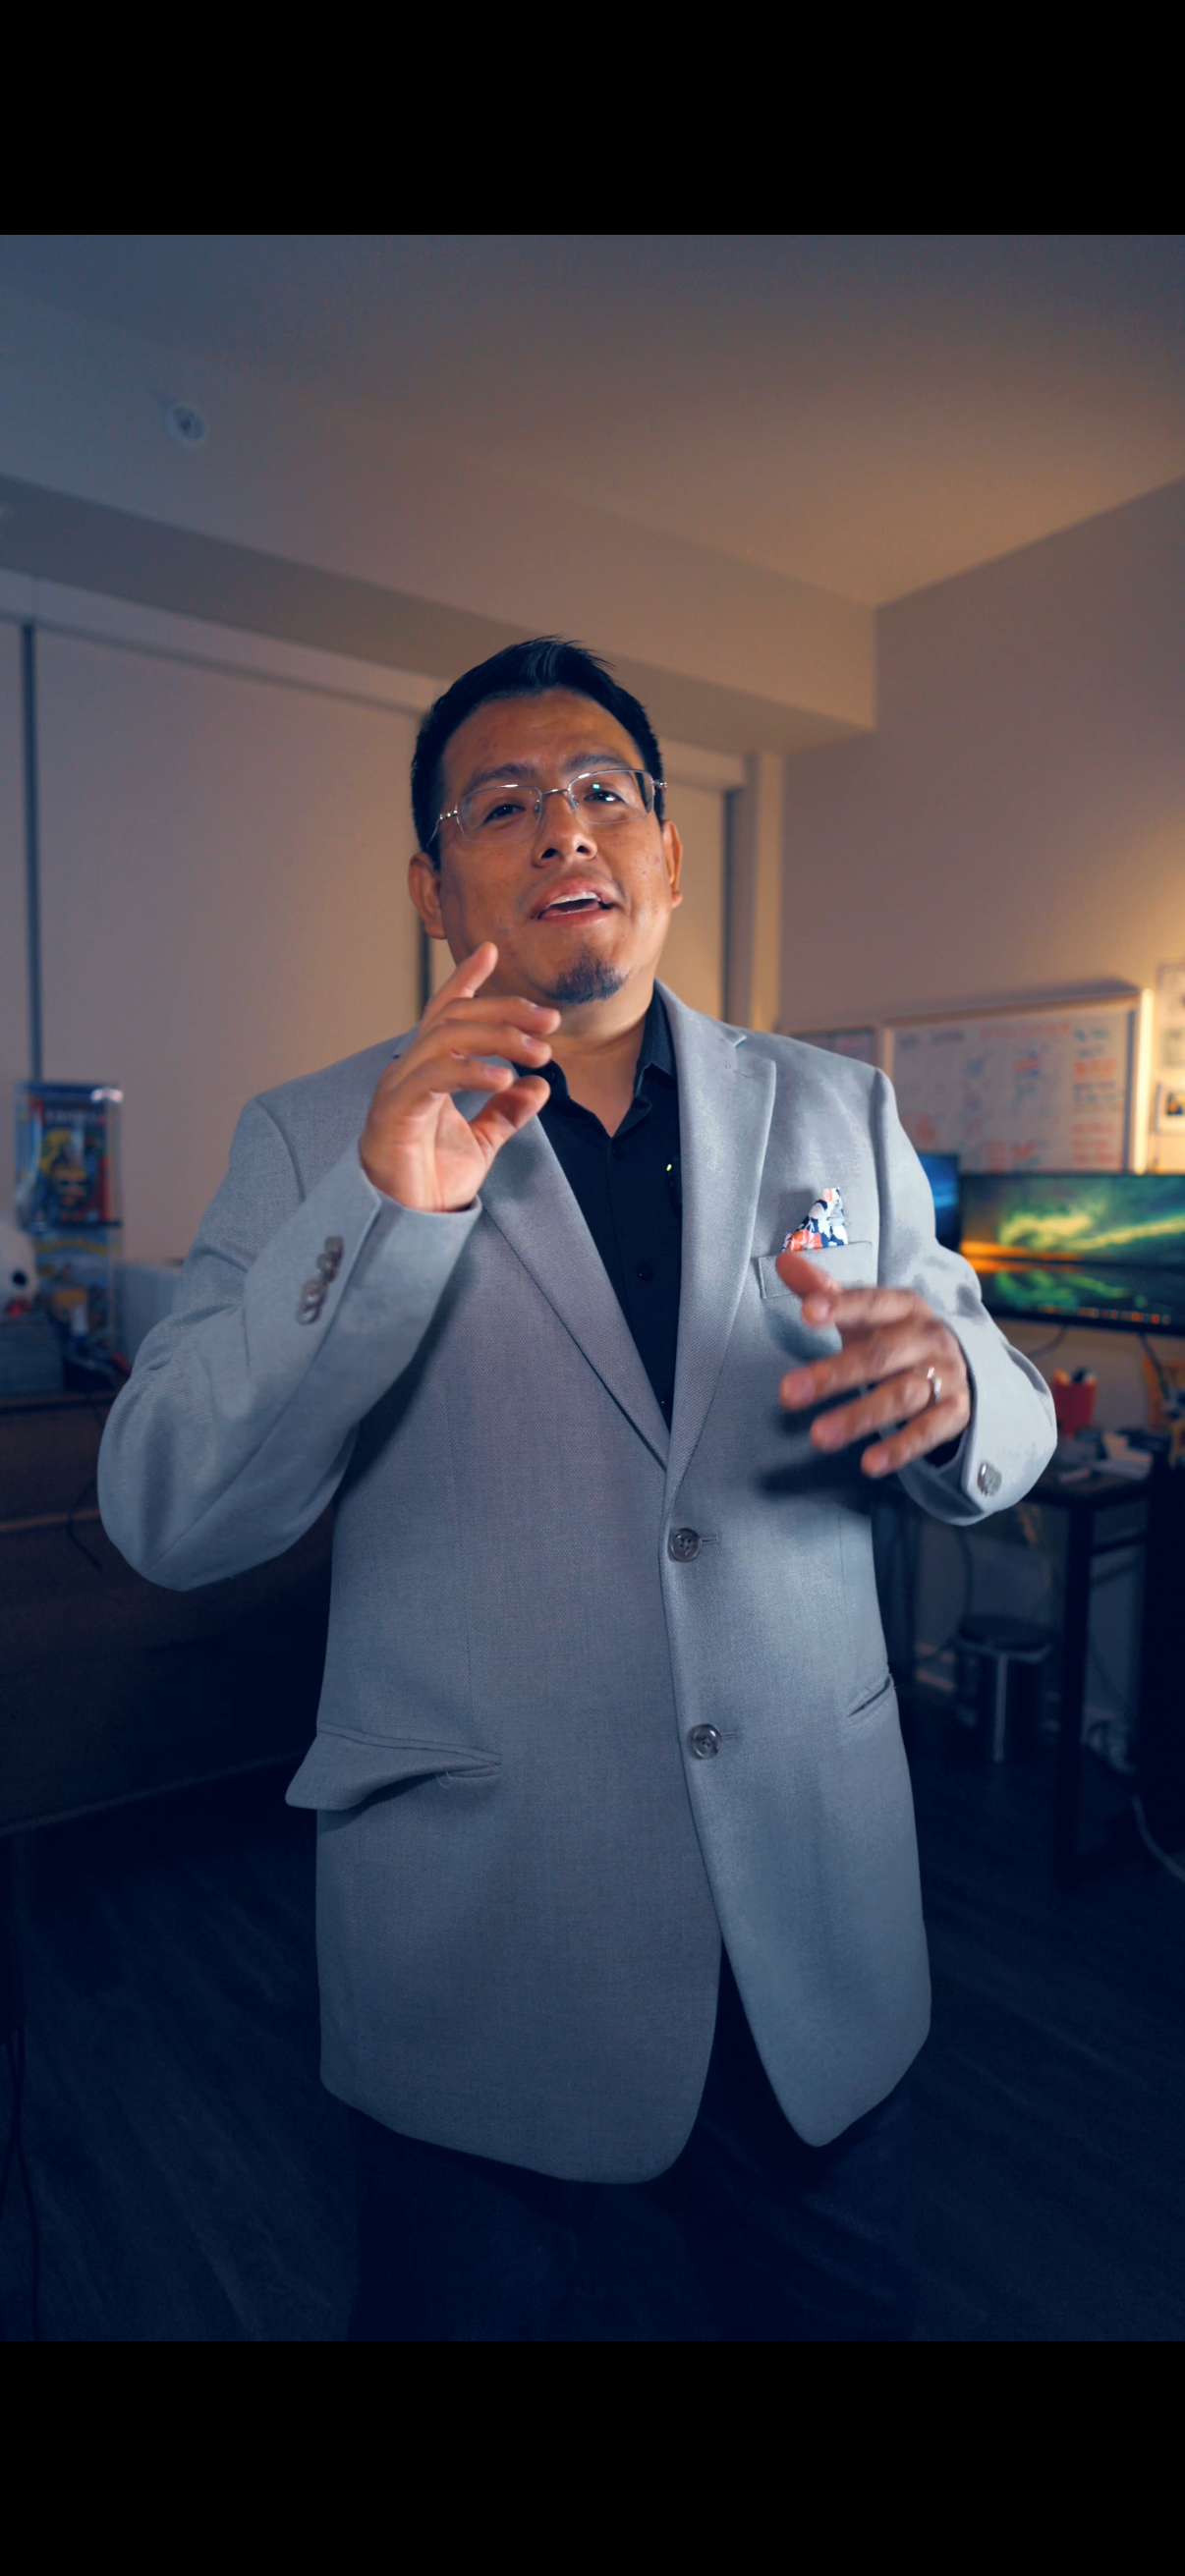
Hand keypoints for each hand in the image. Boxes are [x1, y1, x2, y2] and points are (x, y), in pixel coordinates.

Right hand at [360, 943, 558, 1211]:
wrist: (403, 1221)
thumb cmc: (430, 1180)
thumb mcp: (481, 1142)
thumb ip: (506, 1112)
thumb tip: (540, 1087)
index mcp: (427, 1069)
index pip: (446, 1013)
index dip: (466, 981)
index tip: (492, 951)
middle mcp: (410, 1068)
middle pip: (456, 1018)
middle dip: (505, 1011)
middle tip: (550, 1021)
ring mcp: (399, 1086)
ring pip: (447, 1038)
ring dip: (498, 1038)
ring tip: (539, 1053)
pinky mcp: (396, 1110)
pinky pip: (436, 1076)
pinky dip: (473, 1070)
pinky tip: (506, 1078)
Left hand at [775, 1248, 969, 1476]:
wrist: (961, 1364)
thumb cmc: (895, 1334)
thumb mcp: (865, 1313)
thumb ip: (824, 1290)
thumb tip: (784, 1260)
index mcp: (904, 1306)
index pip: (871, 1302)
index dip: (840, 1306)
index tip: (807, 1313)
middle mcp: (927, 1338)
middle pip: (879, 1355)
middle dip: (834, 1375)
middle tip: (787, 1394)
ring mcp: (944, 1375)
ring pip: (901, 1396)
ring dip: (859, 1416)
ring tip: (818, 1438)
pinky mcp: (955, 1411)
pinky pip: (929, 1431)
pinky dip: (901, 1448)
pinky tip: (869, 1464)